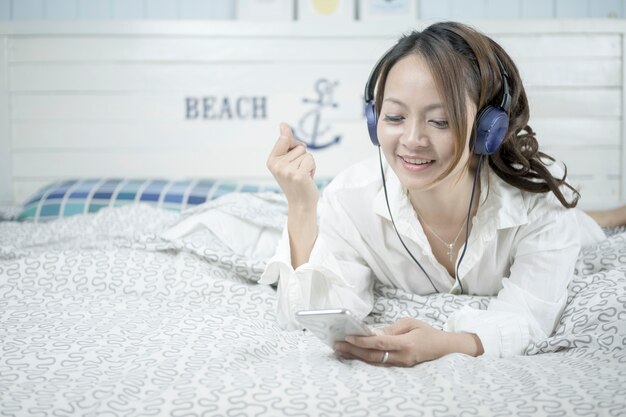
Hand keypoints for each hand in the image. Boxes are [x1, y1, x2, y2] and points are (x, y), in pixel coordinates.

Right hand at [266, 123, 318, 209]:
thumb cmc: (296, 182)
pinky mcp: (298, 175)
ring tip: (303, 175)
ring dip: (308, 164)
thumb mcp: (287, 162)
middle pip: (299, 146)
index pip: (284, 138)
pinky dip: (313, 168)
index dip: (291, 138)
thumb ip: (286, 144)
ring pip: (306, 153)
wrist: (300, 204)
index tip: (286, 129)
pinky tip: (307, 179)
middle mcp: (277, 165)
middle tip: (299, 171)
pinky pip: (310, 160)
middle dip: (303, 156)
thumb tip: (283, 125)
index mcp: (271, 161)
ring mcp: (287, 170)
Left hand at [333, 318, 482, 366]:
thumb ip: (392, 329)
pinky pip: (379, 362)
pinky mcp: (399, 366)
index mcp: (406, 343)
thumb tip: (373, 332)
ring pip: (374, 361)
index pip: (380, 343)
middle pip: (373, 355)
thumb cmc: (427, 332)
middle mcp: (402, 356)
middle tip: (336, 344)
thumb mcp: (411, 323)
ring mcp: (400, 364)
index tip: (348, 336)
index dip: (363, 340)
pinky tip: (354, 353)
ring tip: (340, 349)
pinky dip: (365, 357)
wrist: (445, 349)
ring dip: (356, 355)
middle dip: (353, 350)